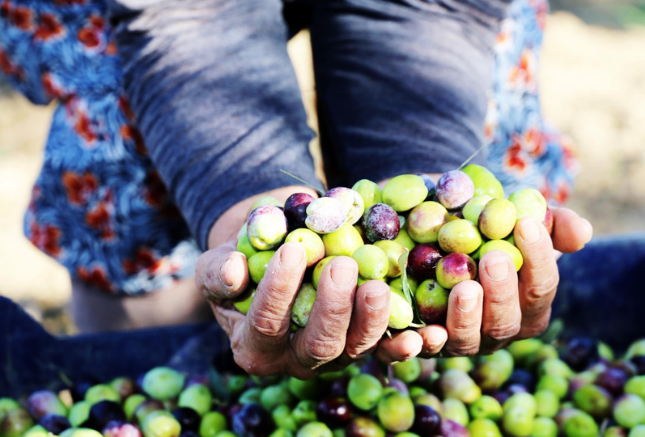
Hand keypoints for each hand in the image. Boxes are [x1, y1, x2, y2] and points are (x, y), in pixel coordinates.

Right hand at [196, 187, 395, 377]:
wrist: (280, 255)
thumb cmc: (244, 258)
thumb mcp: (220, 261)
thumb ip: (218, 269)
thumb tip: (231, 270)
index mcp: (254, 345)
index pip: (265, 323)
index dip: (278, 290)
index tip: (293, 250)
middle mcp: (295, 359)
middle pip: (317, 346)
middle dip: (331, 308)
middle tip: (341, 266)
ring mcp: (335, 356)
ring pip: (356, 349)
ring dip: (370, 319)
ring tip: (376, 284)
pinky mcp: (365, 345)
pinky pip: (388, 349)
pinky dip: (406, 344)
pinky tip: (426, 333)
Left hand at [372, 175, 592, 359]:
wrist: (434, 234)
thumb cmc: (486, 230)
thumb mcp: (515, 220)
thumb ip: (551, 224)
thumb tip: (581, 231)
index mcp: (528, 305)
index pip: (541, 288)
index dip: (538, 258)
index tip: (525, 224)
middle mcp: (498, 329)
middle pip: (506, 322)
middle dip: (502, 293)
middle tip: (493, 259)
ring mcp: (463, 340)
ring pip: (469, 339)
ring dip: (467, 316)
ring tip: (464, 287)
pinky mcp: (426, 343)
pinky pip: (425, 349)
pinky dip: (424, 344)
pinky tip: (424, 331)